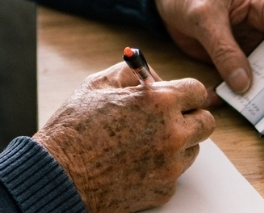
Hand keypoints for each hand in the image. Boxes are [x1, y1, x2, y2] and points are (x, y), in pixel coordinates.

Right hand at [34, 63, 214, 212]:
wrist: (57, 176)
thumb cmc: (72, 131)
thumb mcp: (97, 84)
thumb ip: (130, 73)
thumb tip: (149, 73)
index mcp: (158, 101)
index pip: (198, 90)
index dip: (185, 92)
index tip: (178, 96)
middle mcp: (171, 133)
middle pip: (206, 122)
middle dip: (190, 117)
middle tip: (170, 118)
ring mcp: (170, 165)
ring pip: (193, 149)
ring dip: (178, 143)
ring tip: (145, 142)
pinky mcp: (164, 189)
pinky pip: (175, 173)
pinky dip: (162, 167)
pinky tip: (136, 162)